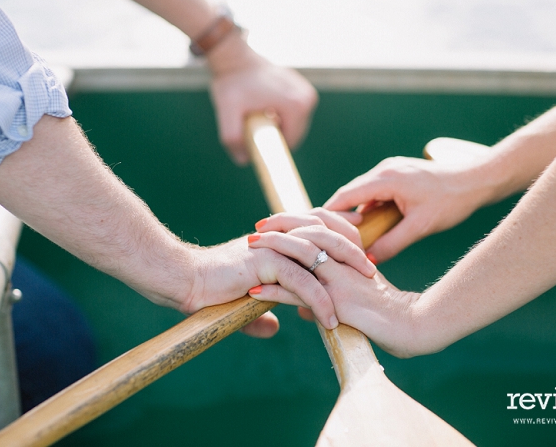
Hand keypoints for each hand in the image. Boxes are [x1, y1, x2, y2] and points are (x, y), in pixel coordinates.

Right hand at [182, 212, 372, 336]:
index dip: (340, 236)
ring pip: (318, 252)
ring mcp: (270, 247)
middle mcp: (275, 237)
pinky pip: (299, 281)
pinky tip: (329, 318)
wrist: (183, 280)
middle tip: (372, 270)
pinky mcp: (263, 262)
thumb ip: (261, 311)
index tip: (361, 256)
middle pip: (324, 232)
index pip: (316, 226)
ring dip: (343, 271)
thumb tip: (272, 328)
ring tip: (362, 290)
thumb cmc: (206, 287)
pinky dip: (317, 300)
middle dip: (352, 249)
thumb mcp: (240, 300)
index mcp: (274, 238)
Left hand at [208, 49, 316, 164]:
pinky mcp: (303, 89)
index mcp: (297, 105)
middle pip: (294, 135)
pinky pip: (292, 115)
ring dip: (275, 127)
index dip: (270, 148)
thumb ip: (232, 138)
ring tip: (256, 114)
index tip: (252, 140)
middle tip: (251, 125)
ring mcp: (308, 92)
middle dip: (272, 136)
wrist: (235, 58)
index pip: (289, 143)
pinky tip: (262, 107)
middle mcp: (308, 98)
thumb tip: (244, 160)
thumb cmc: (231, 84)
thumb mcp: (227, 112)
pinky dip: (278, 116)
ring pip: (293, 125)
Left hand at [248, 213, 420, 356]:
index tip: (273, 222)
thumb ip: (330, 300)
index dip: (296, 220)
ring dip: (271, 250)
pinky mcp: (337, 300)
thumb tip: (304, 311)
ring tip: (249, 248)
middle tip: (255, 229)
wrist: (416, 327)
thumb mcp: (358, 303)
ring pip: (301, 254)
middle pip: (308, 230)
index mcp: (352, 256)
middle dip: (279, 226)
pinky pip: (300, 292)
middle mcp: (345, 261)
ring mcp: (341, 279)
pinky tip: (255, 293)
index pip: (321, 225)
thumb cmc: (392, 317)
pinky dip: (274, 292)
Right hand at [323, 156, 493, 262]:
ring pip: (361, 193)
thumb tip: (369, 261)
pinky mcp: (398, 174)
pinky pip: (374, 191)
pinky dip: (368, 207)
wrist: (478, 179)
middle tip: (324, 238)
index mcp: (385, 179)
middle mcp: (384, 170)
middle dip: (337, 216)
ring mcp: (391, 169)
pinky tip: (370, 226)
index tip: (314, 233)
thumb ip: (393, 244)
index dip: (327, 216)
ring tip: (346, 237)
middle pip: (349, 194)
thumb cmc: (453, 201)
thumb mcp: (420, 227)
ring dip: (354, 213)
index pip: (344, 197)